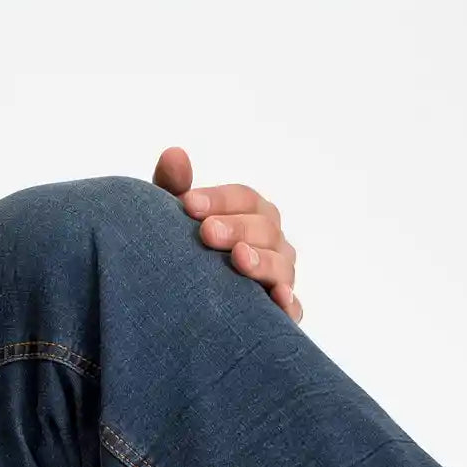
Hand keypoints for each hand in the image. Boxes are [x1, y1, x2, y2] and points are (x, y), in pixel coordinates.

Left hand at [152, 146, 301, 323]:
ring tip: (239, 258)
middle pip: (265, 227)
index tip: (188, 204)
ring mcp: (281, 276)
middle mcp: (272, 242)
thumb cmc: (183, 254)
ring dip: (262, 260)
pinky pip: (293, 308)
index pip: (245, 199)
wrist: (182, 308)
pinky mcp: (282, 313)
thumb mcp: (173, 222)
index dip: (220, 199)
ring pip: (282, 264)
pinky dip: (289, 303)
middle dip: (236, 227)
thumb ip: (174, 188)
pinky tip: (278, 299)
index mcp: (251, 215)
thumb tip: (174, 153)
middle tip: (206, 233)